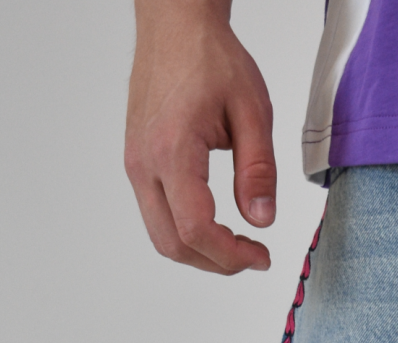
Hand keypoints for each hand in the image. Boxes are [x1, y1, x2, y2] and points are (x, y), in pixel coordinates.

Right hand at [125, 0, 276, 273]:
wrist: (174, 25)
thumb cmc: (209, 57)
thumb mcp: (252, 111)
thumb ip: (258, 170)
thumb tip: (261, 220)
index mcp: (172, 150)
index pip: (196, 229)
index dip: (231, 255)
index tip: (261, 256)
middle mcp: (144, 162)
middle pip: (172, 243)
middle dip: (216, 262)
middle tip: (252, 257)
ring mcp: (136, 163)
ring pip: (161, 235)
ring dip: (200, 252)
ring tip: (238, 245)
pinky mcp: (137, 162)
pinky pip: (157, 214)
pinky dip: (187, 232)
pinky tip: (216, 224)